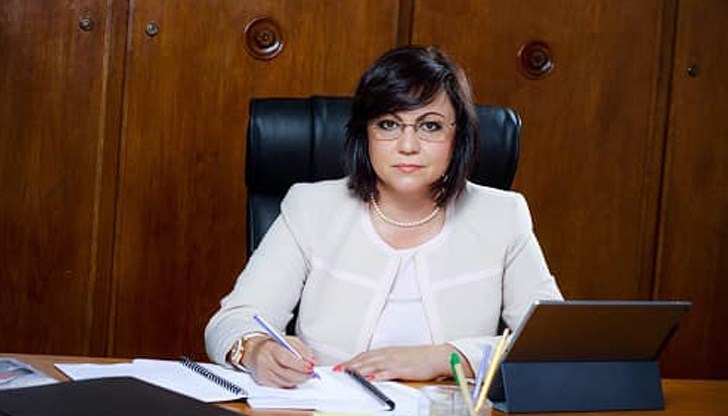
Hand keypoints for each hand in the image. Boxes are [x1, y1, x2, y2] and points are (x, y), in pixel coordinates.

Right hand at [244, 335, 316, 387]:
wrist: (254, 351)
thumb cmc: (273, 345)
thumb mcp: (288, 340)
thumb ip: (302, 349)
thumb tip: (312, 361)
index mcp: (271, 348)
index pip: (286, 358)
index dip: (300, 365)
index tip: (311, 367)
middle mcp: (265, 362)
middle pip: (286, 373)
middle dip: (302, 375)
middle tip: (311, 373)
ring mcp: (263, 374)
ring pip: (285, 382)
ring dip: (298, 380)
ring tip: (304, 375)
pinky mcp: (263, 382)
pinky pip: (281, 386)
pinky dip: (290, 383)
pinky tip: (294, 378)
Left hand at [339, 344, 468, 380]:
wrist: (437, 356)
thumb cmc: (422, 358)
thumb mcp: (401, 358)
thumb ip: (388, 363)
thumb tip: (376, 370)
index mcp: (388, 351)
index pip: (365, 355)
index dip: (352, 360)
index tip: (342, 365)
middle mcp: (388, 354)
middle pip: (364, 359)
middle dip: (350, 365)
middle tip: (337, 370)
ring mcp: (394, 361)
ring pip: (372, 365)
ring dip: (358, 369)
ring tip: (347, 373)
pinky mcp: (402, 369)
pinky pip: (386, 373)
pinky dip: (376, 376)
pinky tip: (369, 379)